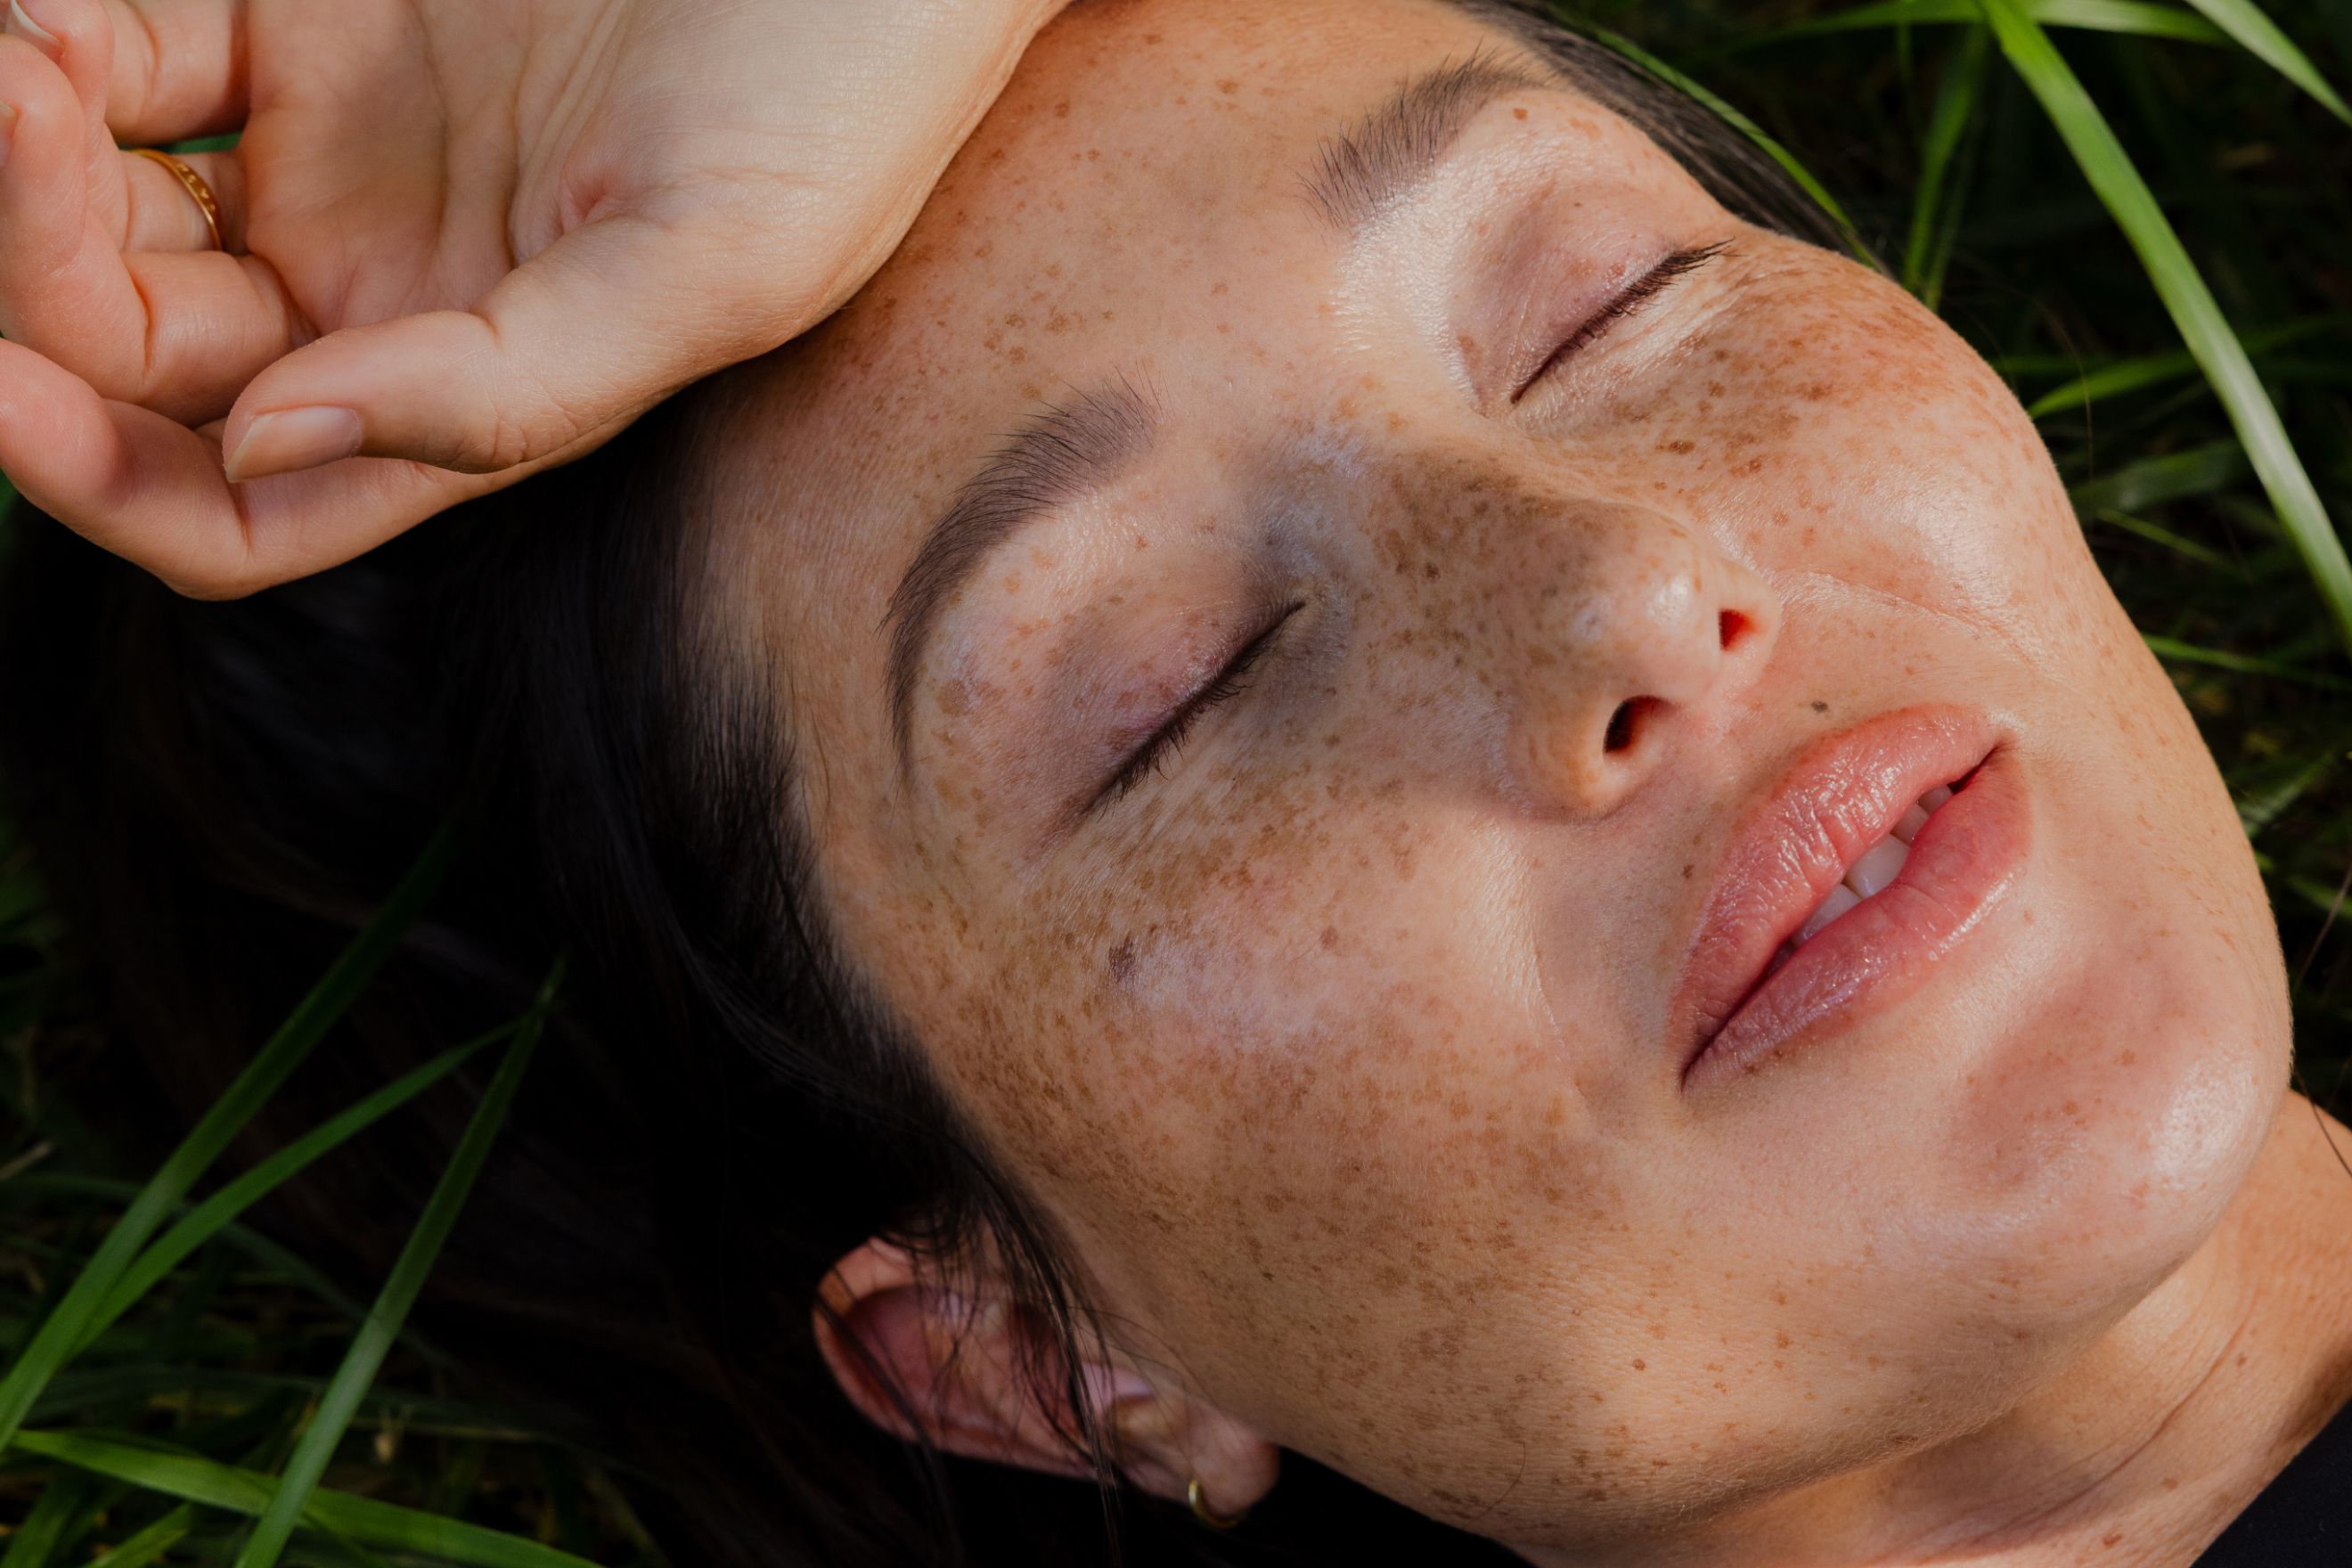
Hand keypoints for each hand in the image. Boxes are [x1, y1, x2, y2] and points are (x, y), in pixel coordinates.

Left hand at [0, 0, 1064, 595]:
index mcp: (471, 397)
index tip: (3, 393)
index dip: (101, 481)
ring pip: (94, 218)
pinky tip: (46, 21)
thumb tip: (275, 442)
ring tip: (16, 60)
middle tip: (11, 129)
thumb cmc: (840, 88)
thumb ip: (513, 389)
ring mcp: (330, 155)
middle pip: (129, 361)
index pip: (238, 503)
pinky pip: (119, 54)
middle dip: (28, 284)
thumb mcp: (717, 267)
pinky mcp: (301, 17)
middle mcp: (381, 297)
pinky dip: (53, 43)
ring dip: (17, 166)